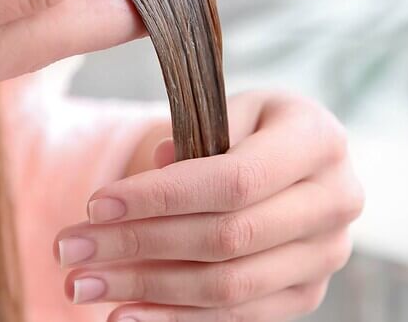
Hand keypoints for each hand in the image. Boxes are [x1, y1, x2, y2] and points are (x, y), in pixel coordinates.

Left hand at [55, 93, 361, 321]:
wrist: (297, 158)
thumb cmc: (252, 125)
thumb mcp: (229, 107)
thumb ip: (195, 130)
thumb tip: (157, 167)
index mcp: (319, 141)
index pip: (232, 180)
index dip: (161, 197)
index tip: (96, 203)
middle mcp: (336, 201)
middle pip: (226, 238)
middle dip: (139, 245)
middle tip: (71, 251)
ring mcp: (326, 255)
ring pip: (227, 287)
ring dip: (146, 290)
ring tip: (83, 285)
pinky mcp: (307, 293)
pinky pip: (237, 317)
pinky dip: (175, 318)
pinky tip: (125, 313)